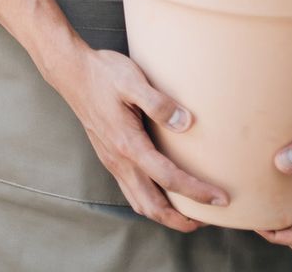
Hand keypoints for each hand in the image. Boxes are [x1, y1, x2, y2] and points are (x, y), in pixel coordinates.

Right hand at [55, 46, 229, 231]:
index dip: (197, 192)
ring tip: (189, 214)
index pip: (168, 179)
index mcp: (128, 144)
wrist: (70, 72)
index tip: (221, 198)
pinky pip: (131, 191)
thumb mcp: (132, 80)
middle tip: (209, 219)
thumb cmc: (102, 74)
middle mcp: (118, 159)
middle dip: (181, 219)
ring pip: (139, 203)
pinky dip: (151, 202)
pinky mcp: (109, 156)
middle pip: (152, 205)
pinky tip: (163, 192)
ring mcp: (111, 161)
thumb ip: (159, 103)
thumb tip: (186, 123)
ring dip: (165, 215)